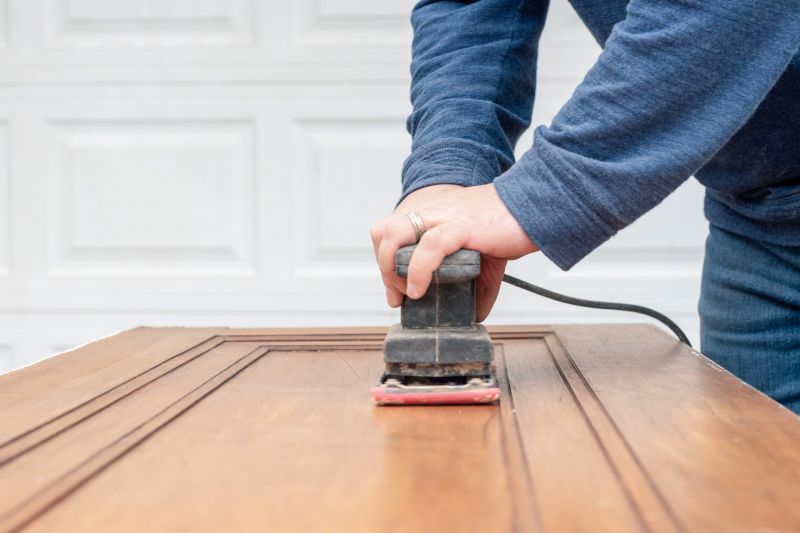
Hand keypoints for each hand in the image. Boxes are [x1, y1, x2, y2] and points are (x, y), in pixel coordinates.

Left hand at [370, 183, 537, 321]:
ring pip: (395, 235)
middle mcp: (432, 213)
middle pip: (383, 232)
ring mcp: (444, 218)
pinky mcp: (461, 226)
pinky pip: (429, 246)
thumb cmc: (510, 225)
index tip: (396, 291)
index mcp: (433, 216)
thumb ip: (477, 285)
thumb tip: (476, 314)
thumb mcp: (485, 258)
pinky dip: (418, 270)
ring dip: (391, 268)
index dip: (384, 260)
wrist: (537, 205)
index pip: (389, 231)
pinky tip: (420, 290)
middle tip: (399, 295)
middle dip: (383, 267)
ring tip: (408, 292)